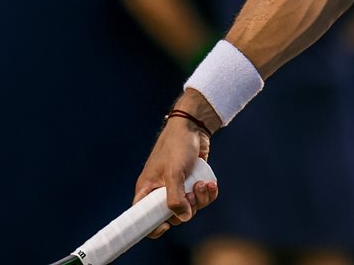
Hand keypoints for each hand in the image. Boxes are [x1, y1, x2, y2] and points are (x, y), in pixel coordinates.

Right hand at [133, 110, 219, 236]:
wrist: (193, 127)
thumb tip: (183, 217)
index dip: (152, 227)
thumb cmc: (177, 145)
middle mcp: (161, 191)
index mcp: (148, 190)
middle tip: (191, 193)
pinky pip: (201, 199)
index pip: (143, 217)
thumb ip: (175, 197)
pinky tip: (210, 183)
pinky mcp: (192, 183)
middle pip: (173, 216)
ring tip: (203, 183)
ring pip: (190, 208)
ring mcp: (178, 187)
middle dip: (187, 209)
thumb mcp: (174, 172)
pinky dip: (208, 194)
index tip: (166, 226)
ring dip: (201, 200)